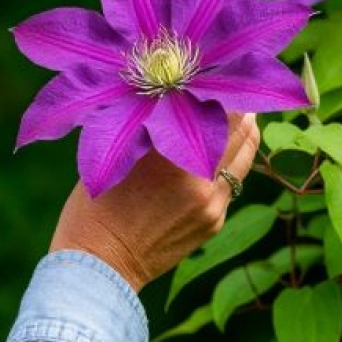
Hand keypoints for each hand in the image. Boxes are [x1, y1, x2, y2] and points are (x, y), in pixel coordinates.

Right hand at [49, 112, 259, 291]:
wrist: (100, 264)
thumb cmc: (97, 203)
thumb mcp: (122, 155)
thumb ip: (156, 131)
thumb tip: (180, 101)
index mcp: (172, 156)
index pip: (218, 111)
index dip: (222, 91)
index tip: (219, 77)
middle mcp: (201, 179)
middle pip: (240, 131)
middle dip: (240, 109)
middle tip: (237, 92)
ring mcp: (212, 204)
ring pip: (244, 159)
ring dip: (244, 136)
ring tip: (242, 118)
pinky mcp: (214, 223)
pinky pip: (232, 184)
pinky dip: (230, 165)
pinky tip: (223, 154)